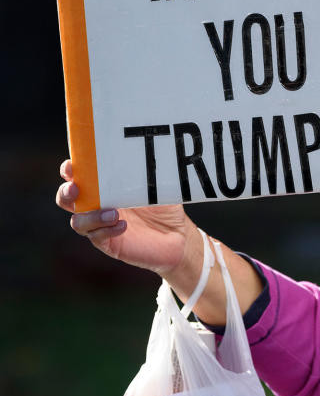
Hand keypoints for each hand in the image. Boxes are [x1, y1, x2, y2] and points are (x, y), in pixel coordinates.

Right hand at [55, 159, 200, 275]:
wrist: (177, 235)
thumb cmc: (164, 206)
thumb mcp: (158, 186)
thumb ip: (148, 174)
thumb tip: (148, 152)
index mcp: (104, 187)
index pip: (78, 176)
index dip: (69, 171)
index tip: (71, 166)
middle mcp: (97, 206)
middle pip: (66, 199)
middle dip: (66, 193)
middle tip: (75, 189)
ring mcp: (101, 225)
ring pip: (78, 222)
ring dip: (90, 216)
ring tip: (113, 213)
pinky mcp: (110, 243)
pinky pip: (98, 238)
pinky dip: (107, 231)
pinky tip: (123, 225)